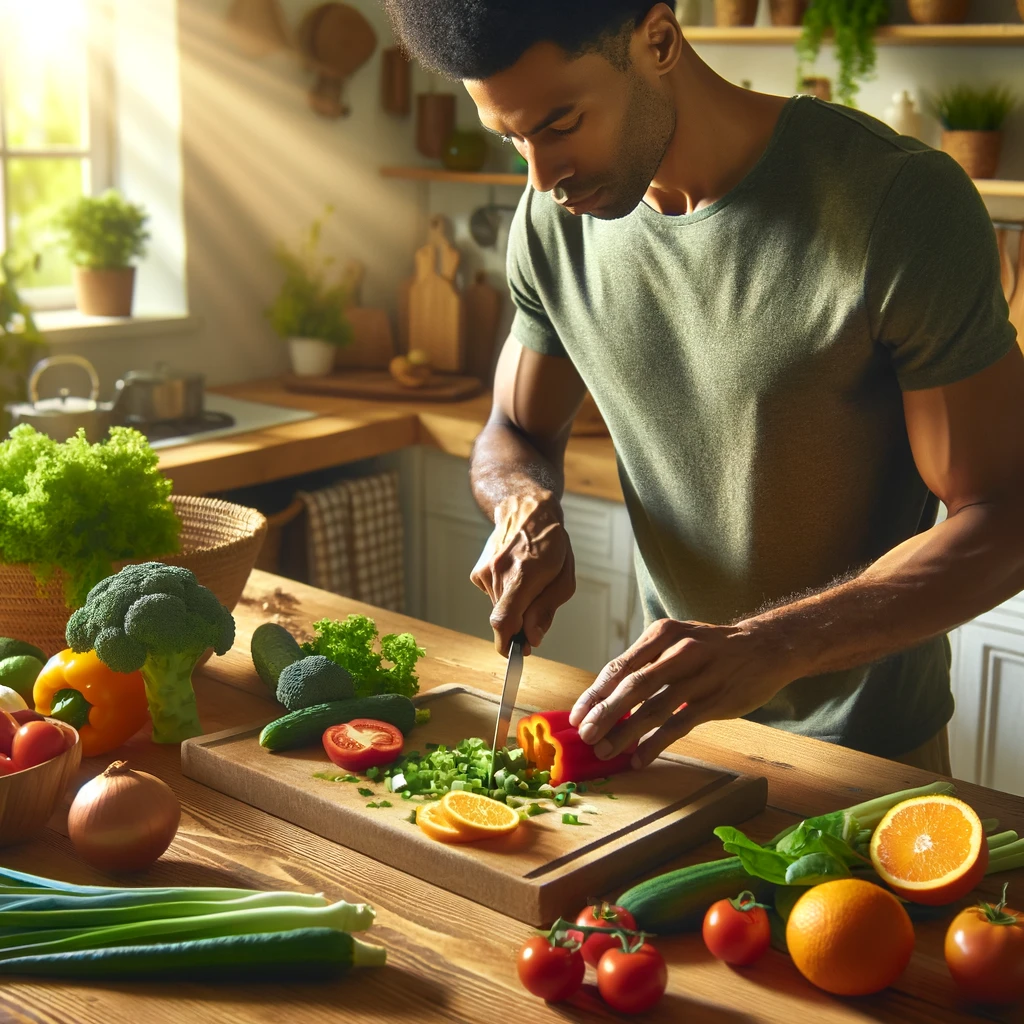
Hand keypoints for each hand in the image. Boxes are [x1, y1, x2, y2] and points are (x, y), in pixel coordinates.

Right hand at [470, 494, 575, 655]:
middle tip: (535, 619)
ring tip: (528, 585)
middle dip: (519, 627)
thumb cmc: (551, 544)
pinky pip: (492, 597)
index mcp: (523, 574)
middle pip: (504, 619)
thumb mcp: (563, 579)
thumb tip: (533, 638)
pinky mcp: (477, 573)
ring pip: (498, 609)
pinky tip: (514, 577)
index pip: (504, 619)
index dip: (507, 643)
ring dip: (514, 609)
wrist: (526, 511)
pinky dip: (504, 596)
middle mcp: (499, 573)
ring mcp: (485, 572)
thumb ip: (546, 610)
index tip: (515, 654)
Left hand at [568, 618, 800, 767]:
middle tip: (584, 735)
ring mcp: (700, 676)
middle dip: (604, 714)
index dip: (595, 694)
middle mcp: (679, 651)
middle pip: (632, 686)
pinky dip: (656, 743)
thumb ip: (646, 661)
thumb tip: (606, 695)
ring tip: (605, 751)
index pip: (619, 666)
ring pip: (654, 708)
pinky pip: (680, 725)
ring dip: (626, 733)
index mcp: (662, 634)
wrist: (766, 646)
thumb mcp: (676, 639)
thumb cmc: (710, 647)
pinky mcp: (717, 700)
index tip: (575, 715)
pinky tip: (639, 759)